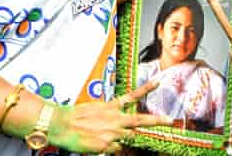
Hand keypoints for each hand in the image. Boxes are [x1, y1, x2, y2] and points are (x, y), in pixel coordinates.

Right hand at [49, 79, 170, 152]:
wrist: (62, 124)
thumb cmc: (75, 115)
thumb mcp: (94, 108)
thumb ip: (108, 113)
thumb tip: (115, 117)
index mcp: (111, 107)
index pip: (132, 96)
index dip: (147, 89)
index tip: (158, 82)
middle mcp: (115, 119)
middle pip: (140, 120)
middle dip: (156, 120)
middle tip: (169, 119)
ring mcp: (112, 133)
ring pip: (129, 138)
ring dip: (128, 139)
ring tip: (116, 136)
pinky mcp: (106, 145)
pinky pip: (116, 149)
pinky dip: (113, 148)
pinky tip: (103, 145)